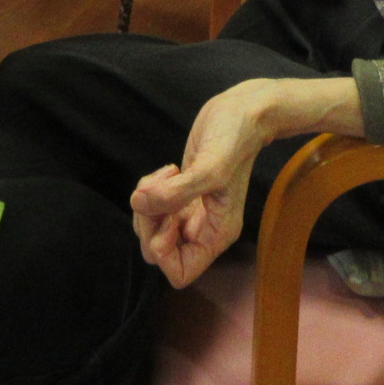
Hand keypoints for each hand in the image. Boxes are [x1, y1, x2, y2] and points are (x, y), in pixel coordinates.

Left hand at [129, 79, 277, 287]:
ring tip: (167, 175)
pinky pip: (152, 207)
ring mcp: (190, 212)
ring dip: (147, 203)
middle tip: (159, 191)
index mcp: (216, 234)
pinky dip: (149, 191)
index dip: (164, 251)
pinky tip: (169, 170)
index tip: (168, 217)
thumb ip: (175, 193)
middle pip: (158, 251)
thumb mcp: (211, 167)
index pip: (179, 273)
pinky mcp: (180, 193)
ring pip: (151, 228)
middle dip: (149, 223)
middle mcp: (202, 229)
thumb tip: (140, 205)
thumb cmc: (236, 138)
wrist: (243, 111)